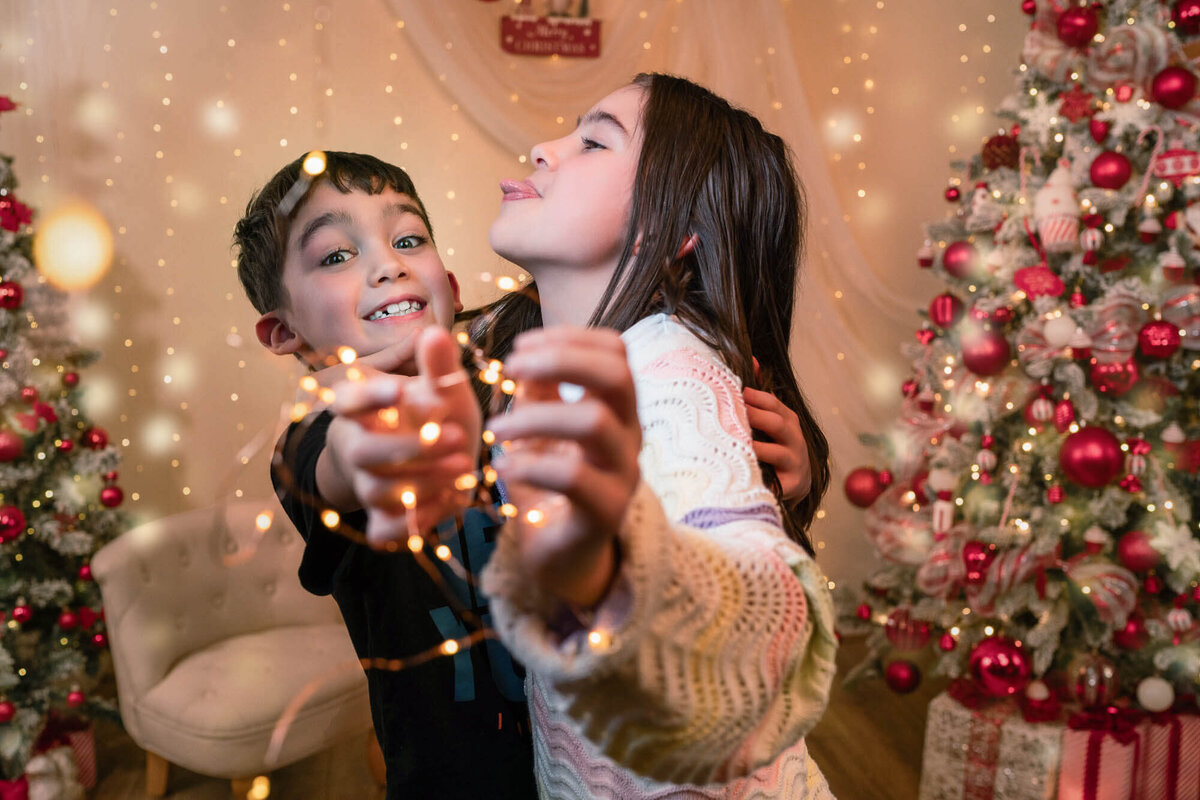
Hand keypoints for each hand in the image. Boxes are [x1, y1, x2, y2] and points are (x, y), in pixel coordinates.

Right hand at [321, 327, 481, 545]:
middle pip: (363, 452)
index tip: (401, 388)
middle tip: (458, 437)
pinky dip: (420, 520)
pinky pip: (386, 532)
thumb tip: (435, 332)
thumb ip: (438, 366)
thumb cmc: (432, 417)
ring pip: (378, 491)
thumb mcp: (441, 390)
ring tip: (466, 467)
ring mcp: (366, 487)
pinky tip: (455, 501)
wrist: (434, 463)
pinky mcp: (382, 521)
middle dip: (410, 447)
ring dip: (425, 482)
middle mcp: (356, 449)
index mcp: (362, 410)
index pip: (349, 400)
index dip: (369, 395)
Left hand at [486, 327, 640, 607]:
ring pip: (593, 423)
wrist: (563, 556)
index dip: (570, 337)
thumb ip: (538, 395)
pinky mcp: (606, 511)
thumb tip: (524, 361)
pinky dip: (531, 465)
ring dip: (535, 417)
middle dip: (561, 361)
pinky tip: (504, 468)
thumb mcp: (539, 432)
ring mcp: (623, 473)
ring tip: (496, 429)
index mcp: (616, 409)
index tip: (520, 347)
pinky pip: (574, 478)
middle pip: (618, 376)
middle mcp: (629, 435)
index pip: (616, 350)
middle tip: (510, 370)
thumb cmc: (550, 486)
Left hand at [743, 386, 810, 503]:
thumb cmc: (774, 445)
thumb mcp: (770, 419)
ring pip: (777, 452)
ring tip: (738, 443)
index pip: (773, 403)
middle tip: (733, 413)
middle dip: (755, 417)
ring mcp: (795, 461)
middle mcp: (794, 438)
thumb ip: (759, 393)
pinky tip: (745, 474)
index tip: (736, 392)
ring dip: (757, 448)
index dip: (755, 397)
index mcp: (787, 419)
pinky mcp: (791, 484)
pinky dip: (763, 479)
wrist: (795, 483)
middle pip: (777, 423)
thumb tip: (752, 359)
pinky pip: (777, 482)